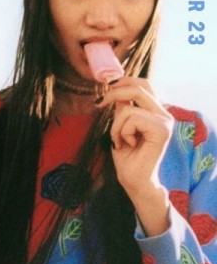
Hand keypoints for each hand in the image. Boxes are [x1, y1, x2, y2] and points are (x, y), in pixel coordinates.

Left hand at [96, 77, 172, 234]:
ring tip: (119, 141)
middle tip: (99, 104)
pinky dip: (121, 132)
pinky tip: (127, 145)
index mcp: (156, 112)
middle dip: (114, 93)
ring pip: (129, 107)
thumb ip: (122, 108)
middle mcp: (164, 114)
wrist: (135, 181)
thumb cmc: (127, 157)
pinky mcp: (161, 130)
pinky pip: (131, 118)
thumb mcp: (120, 127)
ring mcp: (165, 121)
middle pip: (140, 86)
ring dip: (115, 125)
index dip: (124, 81)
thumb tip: (115, 89)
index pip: (143, 85)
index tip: (106, 89)